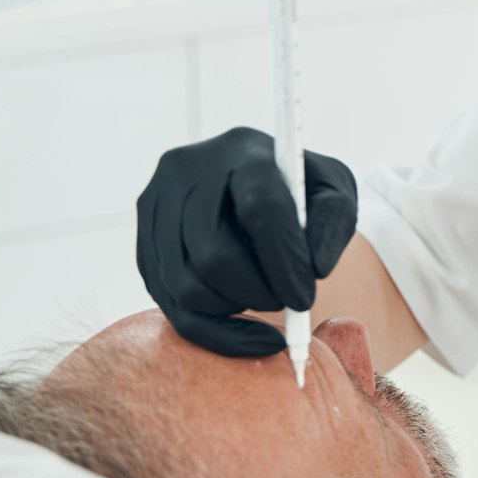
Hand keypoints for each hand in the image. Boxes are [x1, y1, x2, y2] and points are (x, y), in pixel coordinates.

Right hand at [135, 126, 358, 355]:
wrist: (250, 183)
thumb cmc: (298, 191)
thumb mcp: (333, 192)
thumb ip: (333, 223)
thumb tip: (312, 268)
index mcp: (243, 149)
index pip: (261, 208)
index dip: (284, 261)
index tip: (304, 298)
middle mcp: (188, 170)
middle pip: (213, 255)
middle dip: (256, 292)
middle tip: (285, 303)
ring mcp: (155, 204)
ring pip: (186, 285)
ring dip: (233, 308)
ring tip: (263, 297)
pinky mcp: (143, 241)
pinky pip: (169, 305)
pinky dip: (211, 329)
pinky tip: (243, 328)